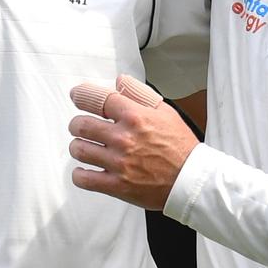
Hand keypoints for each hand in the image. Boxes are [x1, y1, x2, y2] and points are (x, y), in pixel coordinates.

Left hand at [67, 76, 199, 210]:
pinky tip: (85, 170)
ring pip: (79, 150)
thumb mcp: (165, 111)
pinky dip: (79, 174)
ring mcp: (119, 163)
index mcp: (135, 117)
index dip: (82, 95)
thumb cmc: (180, 146)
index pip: (98, 98)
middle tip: (79, 126)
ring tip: (84, 147)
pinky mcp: (117, 185)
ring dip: (78, 146)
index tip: (76, 95)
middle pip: (81, 124)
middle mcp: (124, 138)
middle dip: (77, 124)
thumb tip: (120, 81)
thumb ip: (140, 93)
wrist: (191, 180)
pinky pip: (84, 179)